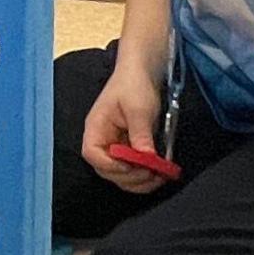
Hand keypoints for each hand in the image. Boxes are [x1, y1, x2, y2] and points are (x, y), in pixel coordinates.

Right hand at [80, 69, 170, 192]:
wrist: (142, 73)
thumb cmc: (134, 85)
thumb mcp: (139, 108)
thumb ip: (140, 134)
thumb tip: (145, 158)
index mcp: (96, 128)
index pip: (92, 154)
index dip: (110, 165)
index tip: (131, 166)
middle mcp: (102, 141)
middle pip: (107, 170)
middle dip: (130, 177)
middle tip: (152, 174)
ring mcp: (116, 147)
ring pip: (121, 175)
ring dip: (139, 181)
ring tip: (160, 176)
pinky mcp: (129, 150)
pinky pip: (133, 169)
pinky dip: (146, 175)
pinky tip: (161, 173)